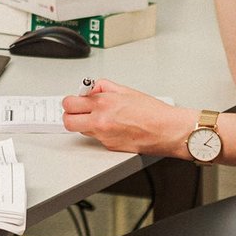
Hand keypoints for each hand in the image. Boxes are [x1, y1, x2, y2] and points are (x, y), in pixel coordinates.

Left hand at [61, 79, 195, 157]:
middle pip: (68, 121)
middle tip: (79, 110)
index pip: (69, 103)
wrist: (167, 131)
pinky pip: (96, 138)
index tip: (76, 99)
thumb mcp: (126, 90)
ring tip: (100, 117)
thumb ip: (104, 87)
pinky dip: (100, 132)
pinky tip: (113, 126)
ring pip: (81, 130)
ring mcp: (104, 136)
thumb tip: (91, 88)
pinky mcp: (109, 147)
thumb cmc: (153, 112)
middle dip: (71, 115)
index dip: (71, 101)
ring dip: (85, 123)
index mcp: (103, 103)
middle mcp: (100, 121)